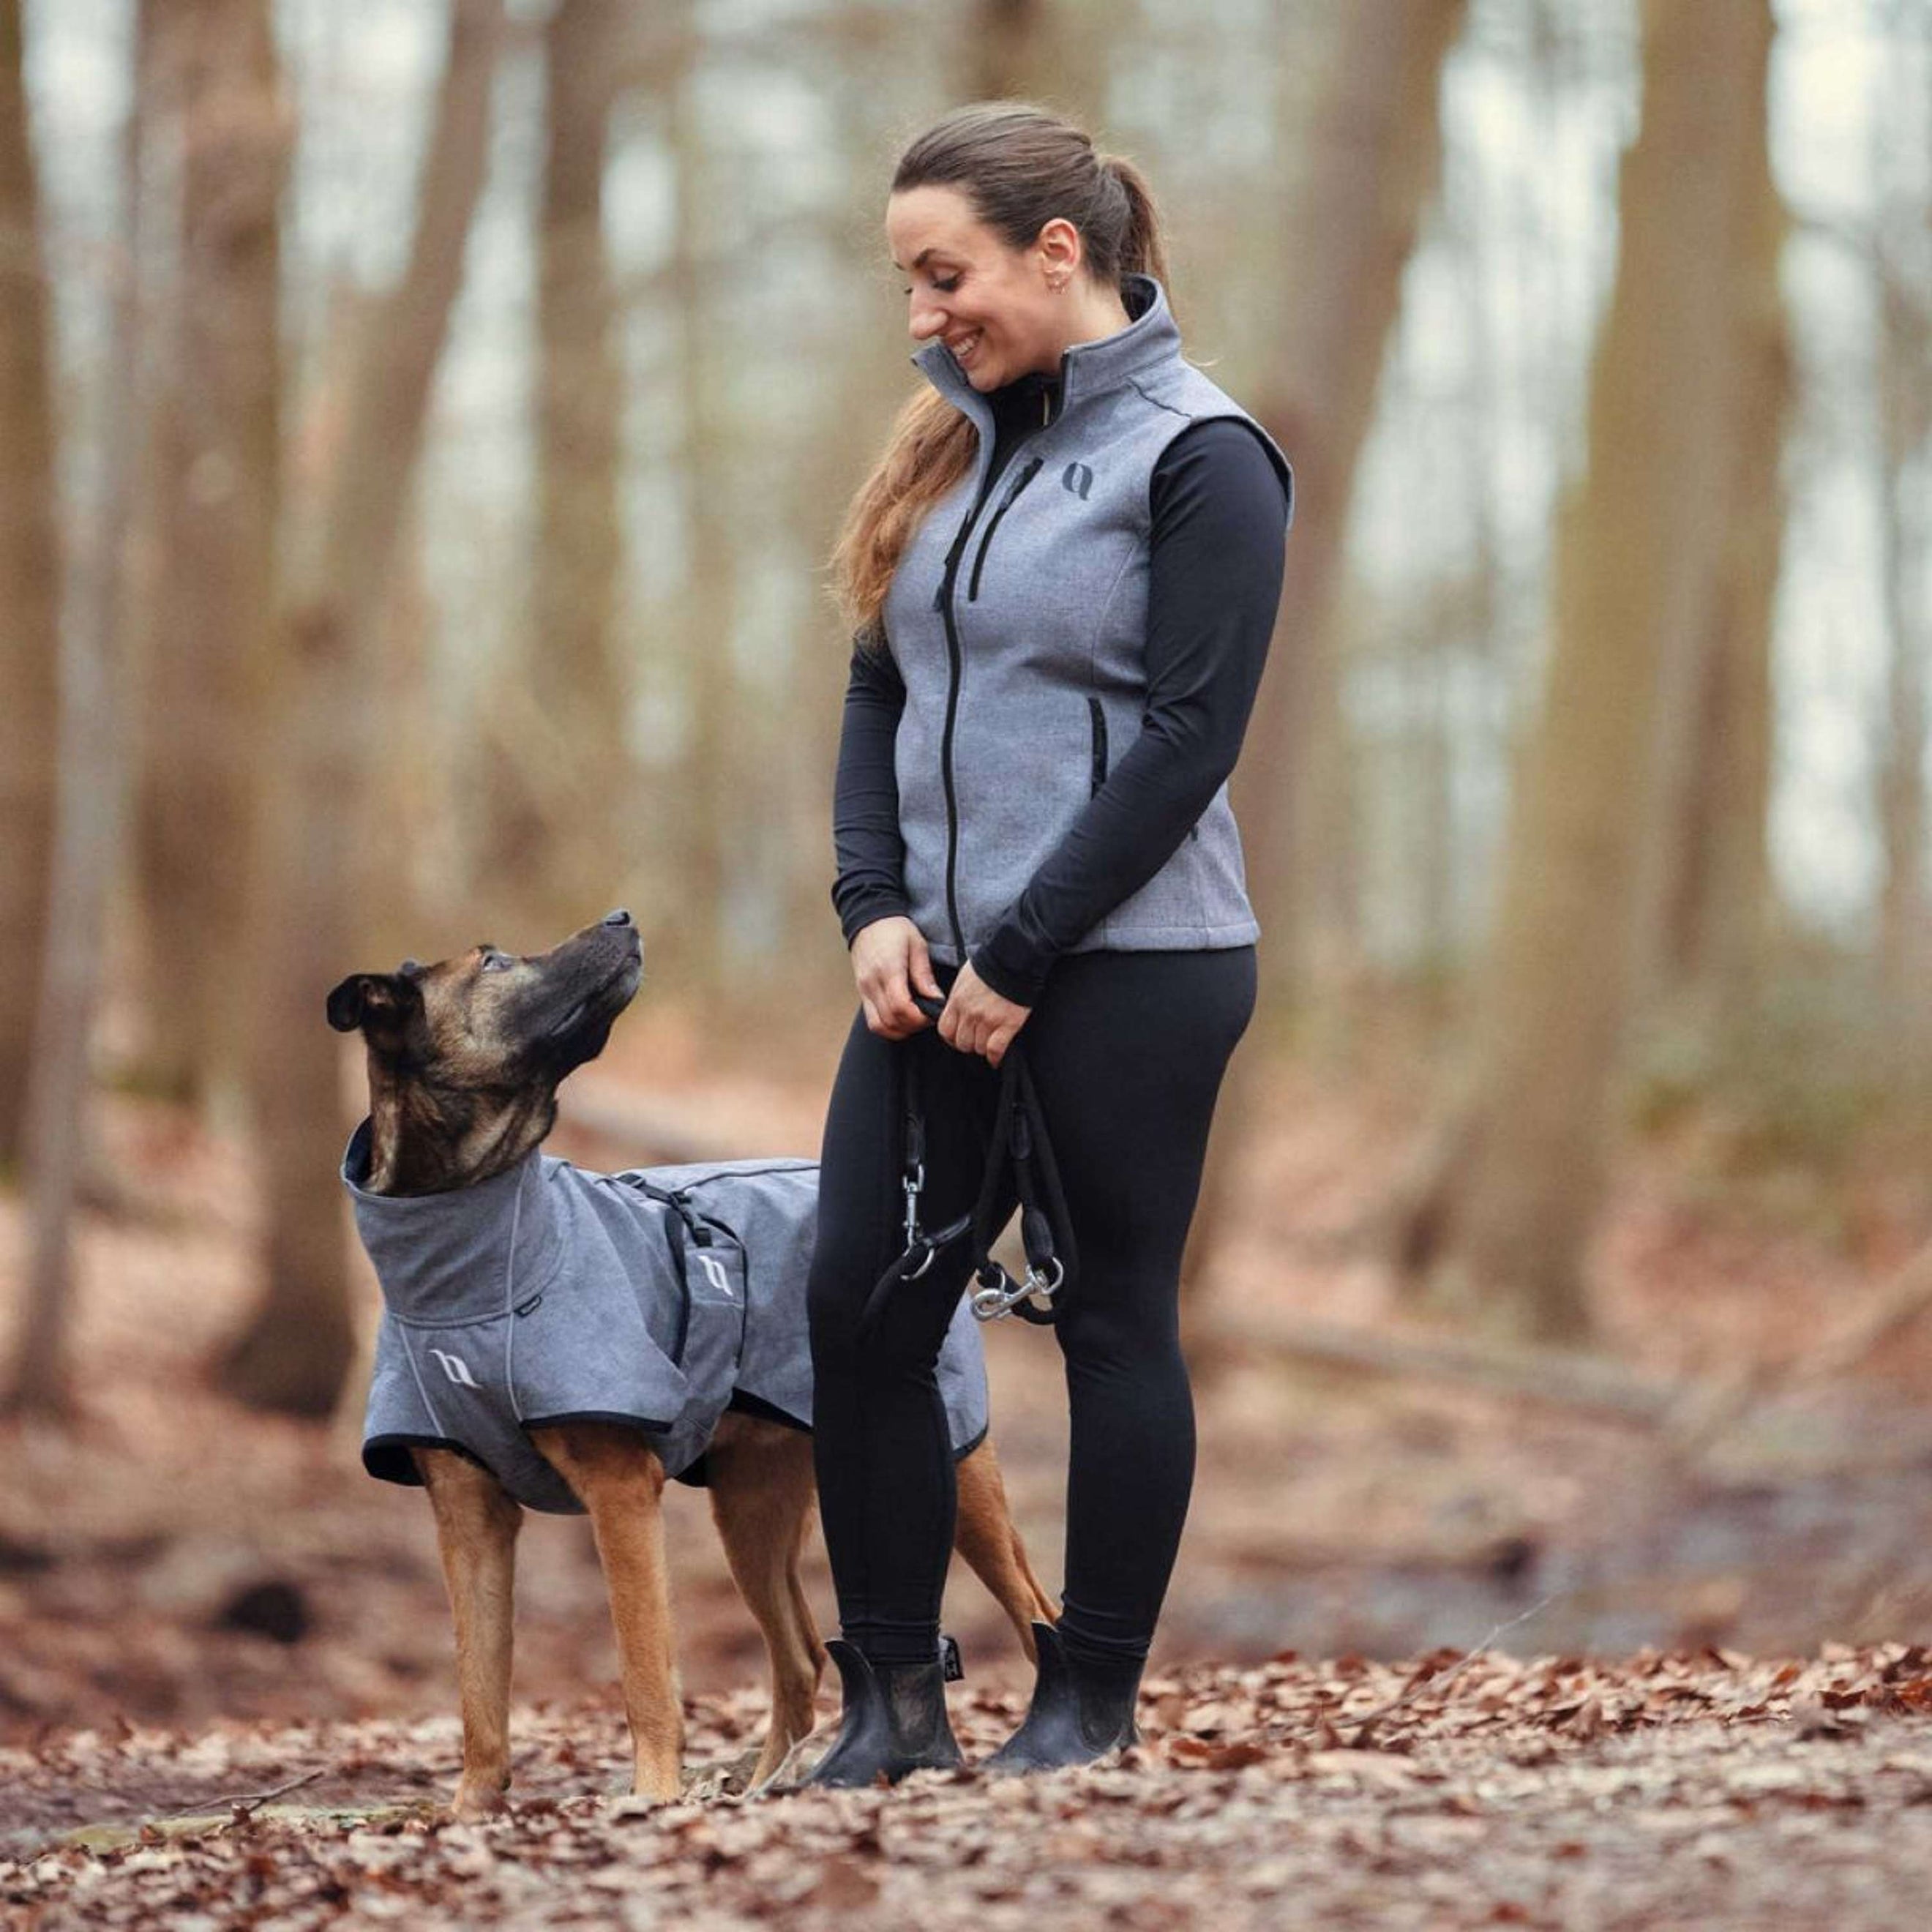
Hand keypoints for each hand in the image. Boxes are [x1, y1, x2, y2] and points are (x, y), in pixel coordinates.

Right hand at [851, 916, 942, 1038]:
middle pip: (890, 1021)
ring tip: (914, 1019)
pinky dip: (888, 1026)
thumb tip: (936, 1000)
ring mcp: (864, 990)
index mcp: (888, 970)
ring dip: (899, 1030)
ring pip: (878, 1026)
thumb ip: (924, 975)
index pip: (901, 1007)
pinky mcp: (861, 993)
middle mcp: (872, 983)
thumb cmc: (895, 929)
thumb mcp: (917, 945)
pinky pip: (872, 1020)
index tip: (932, 1013)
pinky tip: (901, 1017)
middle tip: (927, 1017)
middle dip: (912, 1026)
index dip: (919, 1017)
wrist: (868, 919)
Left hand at [939, 961, 1030, 1067]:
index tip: (958, 1038)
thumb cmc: (991, 963)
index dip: (951, 1037)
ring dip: (983, 1047)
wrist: (1015, 959)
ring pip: (978, 1048)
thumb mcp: (965, 977)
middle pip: (962, 1043)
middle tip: (977, 1039)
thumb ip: (958, 997)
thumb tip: (956, 1011)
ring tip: (989, 1042)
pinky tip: (997, 1058)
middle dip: (968, 1043)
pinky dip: (996, 1057)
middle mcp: (969, 1013)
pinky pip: (996, 1050)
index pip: (945, 1030)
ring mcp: (988, 1020)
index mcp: (957, 1001)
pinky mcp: (1007, 1025)